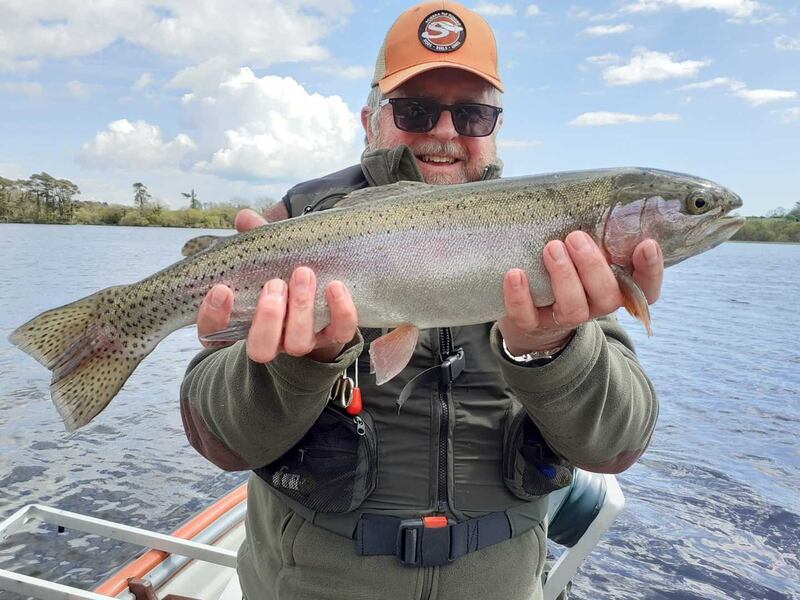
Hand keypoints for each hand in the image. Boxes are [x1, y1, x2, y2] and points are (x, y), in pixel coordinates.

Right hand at [196, 209, 358, 362]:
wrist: (322, 294)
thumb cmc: (284, 272)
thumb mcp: (267, 256)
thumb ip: (255, 239)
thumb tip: (245, 217)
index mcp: (241, 322)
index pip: (213, 333)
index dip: (213, 316)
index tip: (222, 289)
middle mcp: (270, 339)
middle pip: (260, 348)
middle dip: (268, 317)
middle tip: (275, 283)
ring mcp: (301, 341)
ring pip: (297, 343)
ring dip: (300, 309)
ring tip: (303, 273)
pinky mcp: (332, 336)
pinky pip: (339, 332)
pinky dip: (340, 311)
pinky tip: (335, 286)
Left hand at [498, 231, 662, 354]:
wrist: (532, 312)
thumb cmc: (566, 269)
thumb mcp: (585, 254)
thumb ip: (596, 235)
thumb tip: (599, 196)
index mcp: (615, 287)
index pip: (646, 288)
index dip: (651, 271)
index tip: (646, 244)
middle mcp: (595, 306)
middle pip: (607, 295)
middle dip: (592, 265)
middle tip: (576, 237)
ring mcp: (564, 318)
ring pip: (573, 308)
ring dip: (563, 276)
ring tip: (551, 248)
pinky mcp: (533, 325)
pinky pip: (527, 316)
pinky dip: (520, 296)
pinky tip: (515, 273)